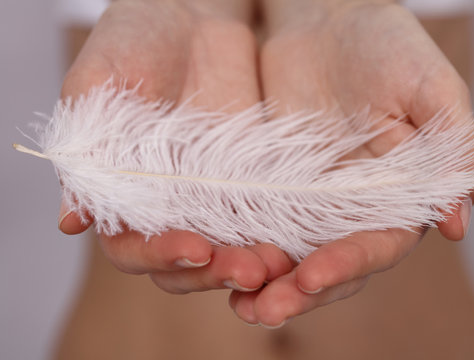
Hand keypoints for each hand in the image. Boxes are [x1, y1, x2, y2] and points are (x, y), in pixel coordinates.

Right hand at [58, 0, 289, 293]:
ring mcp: (213, 197)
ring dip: (254, 263)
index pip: (132, 247)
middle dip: (216, 271)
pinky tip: (301, 240)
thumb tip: (71, 221)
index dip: (160, 254)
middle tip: (250, 270)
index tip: (194, 247)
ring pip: (230, 250)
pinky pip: (267, 216)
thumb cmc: (132, 42)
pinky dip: (282, 232)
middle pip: (187, 263)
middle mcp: (168, 206)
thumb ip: (85, 152)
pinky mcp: (252, 180)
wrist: (189, 14)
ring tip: (280, 263)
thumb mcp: (97, 88)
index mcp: (122, 195)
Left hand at [229, 1, 473, 326]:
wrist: (326, 17)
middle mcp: (351, 209)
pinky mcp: (268, 183)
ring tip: (236, 302)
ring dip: (262, 281)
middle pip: (328, 264)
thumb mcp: (431, 90)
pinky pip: (252, 221)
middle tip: (263, 310)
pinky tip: (212, 261)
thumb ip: (455, 152)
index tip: (312, 276)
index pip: (376, 246)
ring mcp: (307, 199)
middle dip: (298, 292)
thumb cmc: (387, 46)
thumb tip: (457, 222)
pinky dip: (236, 245)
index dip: (348, 264)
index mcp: (397, 197)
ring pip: (287, 254)